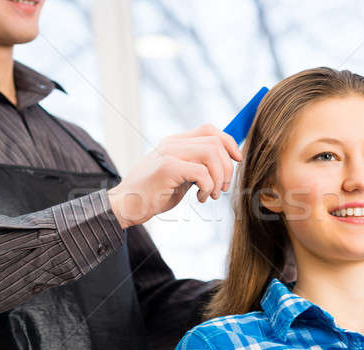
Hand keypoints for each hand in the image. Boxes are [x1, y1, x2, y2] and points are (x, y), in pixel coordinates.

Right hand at [107, 124, 242, 228]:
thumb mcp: (180, 176)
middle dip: (227, 167)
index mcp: (175, 142)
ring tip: (212, 194)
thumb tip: (224, 165)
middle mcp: (172, 143)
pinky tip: (200, 198)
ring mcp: (169, 153)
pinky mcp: (166, 168)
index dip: (229, 142)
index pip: (210, 130)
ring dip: (219, 178)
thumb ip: (197, 166)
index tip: (237, 159)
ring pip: (211, 153)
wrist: (126, 205)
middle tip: (223, 188)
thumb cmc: (153, 194)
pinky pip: (201, 172)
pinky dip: (208, 187)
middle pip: (215, 141)